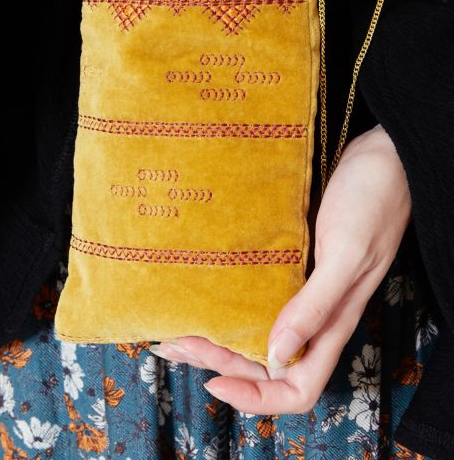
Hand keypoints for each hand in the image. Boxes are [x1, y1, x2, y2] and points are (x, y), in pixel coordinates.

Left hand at [148, 123, 411, 414]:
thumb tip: (277, 353)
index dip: (258, 399)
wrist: (383, 159)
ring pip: (257, 332)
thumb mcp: (346, 254)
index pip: (297, 387)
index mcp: (332, 324)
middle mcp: (315, 316)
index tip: (214, 384)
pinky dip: (228, 302)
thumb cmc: (372, 202)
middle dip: (219, 363)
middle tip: (173, 345)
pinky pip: (256, 296)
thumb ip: (317, 305)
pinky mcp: (293, 263)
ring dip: (218, 337)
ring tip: (176, 329)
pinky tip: (204, 291)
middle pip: (264, 363)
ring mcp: (303, 290)